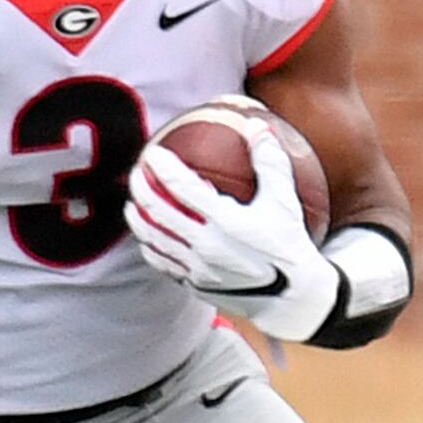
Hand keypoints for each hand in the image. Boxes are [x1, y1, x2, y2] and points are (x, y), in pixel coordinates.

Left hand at [125, 106, 337, 340]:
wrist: (292, 297)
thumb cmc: (288, 242)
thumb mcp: (285, 199)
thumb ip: (270, 160)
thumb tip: (255, 125)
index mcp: (226, 221)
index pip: (183, 188)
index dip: (163, 168)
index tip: (152, 152)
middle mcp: (207, 245)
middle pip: (159, 212)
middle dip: (141, 189)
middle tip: (136, 172)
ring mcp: (197, 268)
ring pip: (154, 240)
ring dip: (138, 219)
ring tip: (131, 204)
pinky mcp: (195, 284)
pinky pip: (163, 263)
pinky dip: (150, 247)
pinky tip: (146, 236)